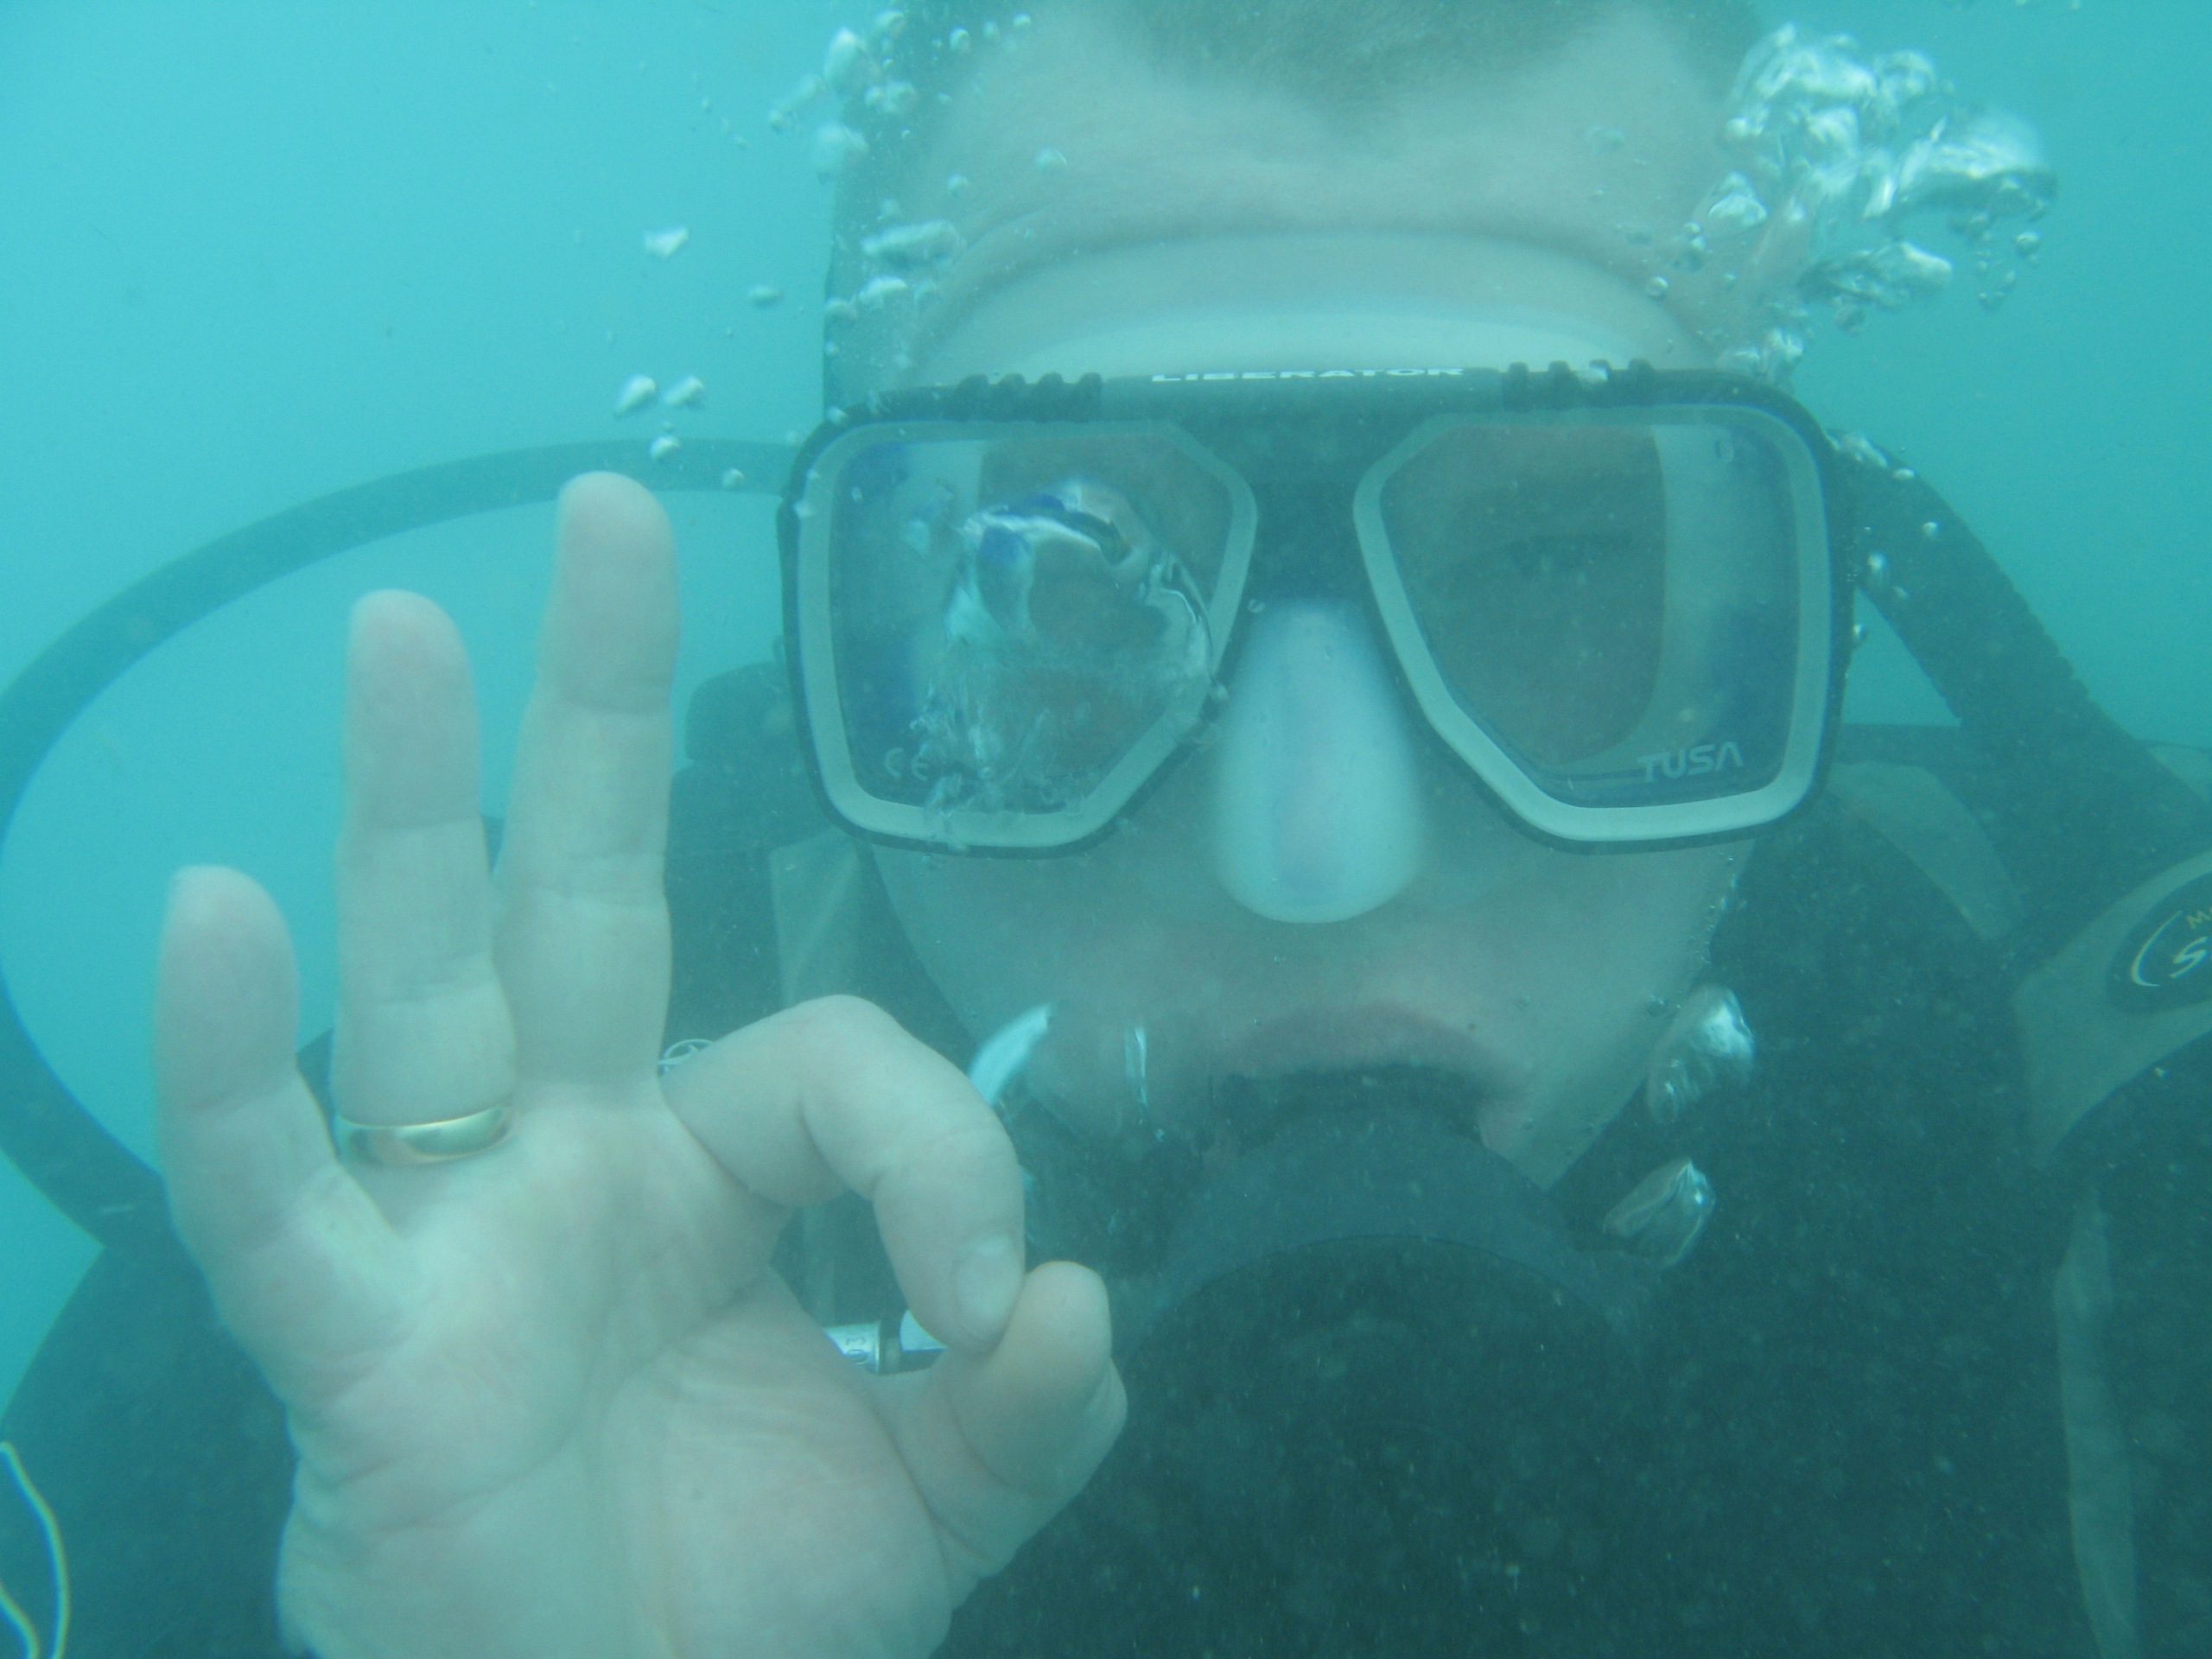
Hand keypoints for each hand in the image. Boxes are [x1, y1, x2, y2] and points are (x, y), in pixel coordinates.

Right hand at [152, 474, 1122, 1658]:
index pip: (834, 1065)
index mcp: (714, 1173)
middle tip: (610, 512)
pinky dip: (233, 1069)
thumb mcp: (936, 1491)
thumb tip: (1080, 1295)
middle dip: (596, 712)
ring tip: (397, 630)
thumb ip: (1029, 1400)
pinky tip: (207, 915)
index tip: (982, 1307)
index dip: (936, 1155)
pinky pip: (277, 1193)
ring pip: (425, 990)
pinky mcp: (360, 1344)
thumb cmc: (749, 1610)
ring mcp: (459, 1233)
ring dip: (406, 811)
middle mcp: (577, 1160)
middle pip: (587, 896)